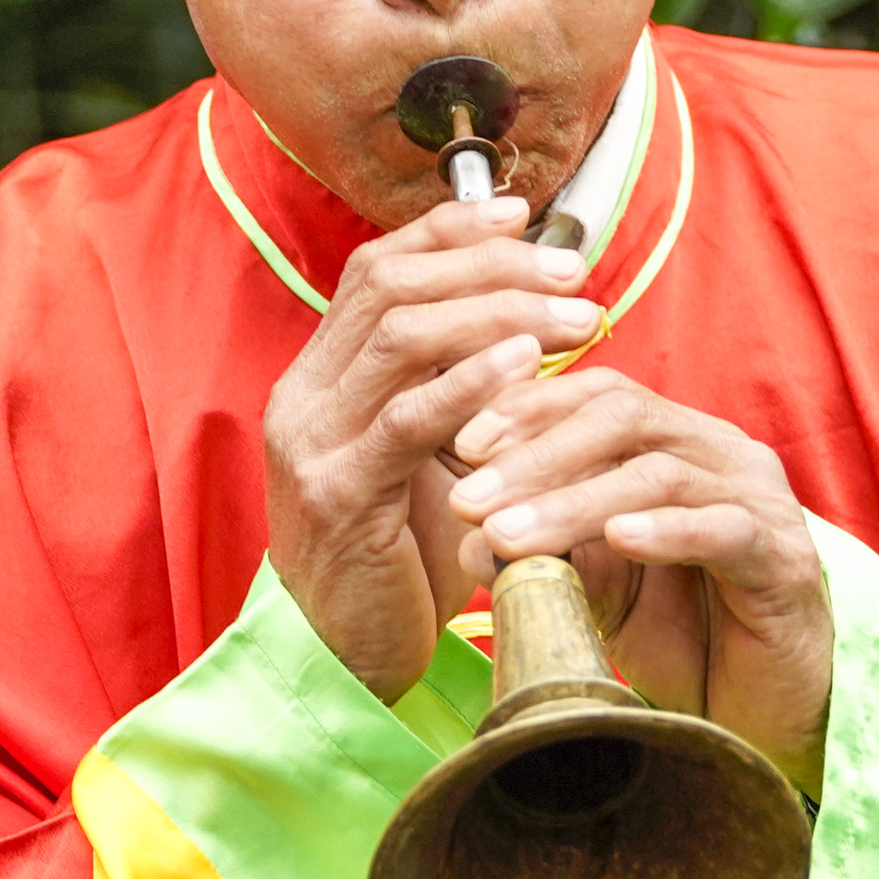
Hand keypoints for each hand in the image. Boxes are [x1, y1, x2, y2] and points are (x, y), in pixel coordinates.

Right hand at [266, 197, 606, 699]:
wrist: (342, 665)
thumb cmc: (398, 564)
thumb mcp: (422, 459)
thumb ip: (451, 392)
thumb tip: (526, 321)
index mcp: (318, 379)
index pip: (377, 269)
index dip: (450, 233)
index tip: (523, 214)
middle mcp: (303, 397)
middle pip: (392, 286)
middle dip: (491, 265)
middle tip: (573, 272)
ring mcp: (312, 444)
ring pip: (403, 336)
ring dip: (500, 313)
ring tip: (575, 316)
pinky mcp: (339, 496)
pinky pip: (409, 418)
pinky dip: (473, 381)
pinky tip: (529, 364)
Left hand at [444, 369, 831, 795]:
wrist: (759, 716)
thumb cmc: (681, 640)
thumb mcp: (597, 585)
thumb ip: (546, 549)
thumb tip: (470, 532)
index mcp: (679, 443)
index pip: (600, 394)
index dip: (528, 409)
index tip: (458, 445)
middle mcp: (724, 454)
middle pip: (624, 418)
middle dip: (536, 455)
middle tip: (468, 500)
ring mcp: (761, 501)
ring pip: (660, 473)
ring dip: (574, 502)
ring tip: (509, 535)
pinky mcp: (786, 559)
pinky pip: (723, 529)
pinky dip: (664, 531)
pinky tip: (616, 540)